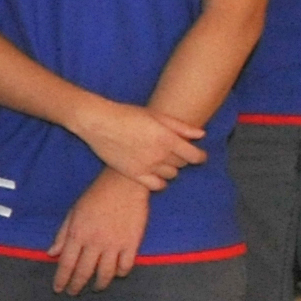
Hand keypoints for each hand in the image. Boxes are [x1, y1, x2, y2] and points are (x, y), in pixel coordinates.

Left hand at [51, 172, 153, 294]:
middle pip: (84, 272)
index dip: (61, 279)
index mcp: (77, 234)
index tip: (58, 289)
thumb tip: (51, 253)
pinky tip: (117, 274)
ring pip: (106, 273)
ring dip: (100, 284)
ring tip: (96, 288)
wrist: (124, 184)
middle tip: (73, 293)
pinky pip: (126, 266)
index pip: (66, 264)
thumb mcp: (73, 213)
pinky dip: (121, 273)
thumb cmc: (96, 196)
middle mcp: (95, 242)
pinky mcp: (132, 243)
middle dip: (76, 286)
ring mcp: (114, 244)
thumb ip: (62, 235)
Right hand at [62, 94, 199, 184]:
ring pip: (171, 175)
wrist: (99, 122)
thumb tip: (201, 135)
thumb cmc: (127, 115)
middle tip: (175, 152)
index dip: (200, 156)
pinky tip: (157, 174)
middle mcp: (159, 154)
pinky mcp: (133, 173)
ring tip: (163, 160)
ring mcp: (146, 165)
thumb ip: (181, 127)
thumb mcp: (156, 115)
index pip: (194, 156)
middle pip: (182, 164)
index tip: (199, 155)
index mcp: (167, 138)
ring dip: (171, 169)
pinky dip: (161, 182)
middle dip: (182, 158)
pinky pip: (156, 185)